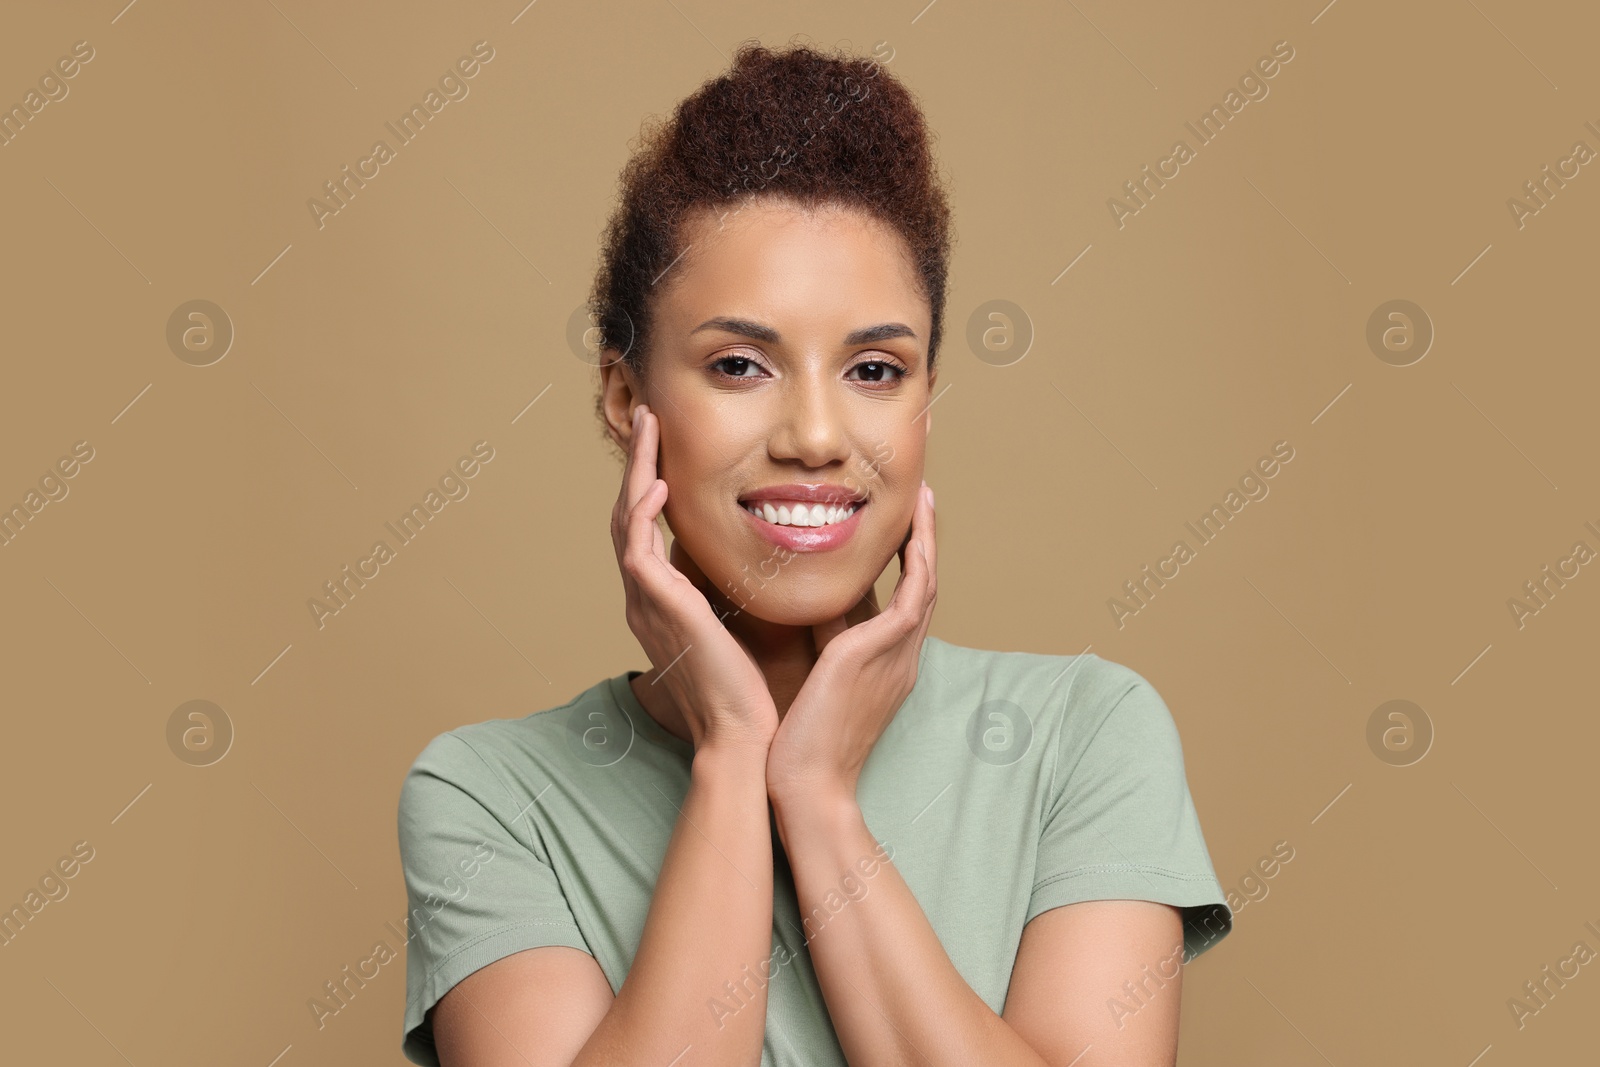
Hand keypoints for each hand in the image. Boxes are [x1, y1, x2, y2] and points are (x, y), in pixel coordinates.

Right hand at [612, 404, 778, 754]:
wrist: (742, 735)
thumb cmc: (746, 691)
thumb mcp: (736, 628)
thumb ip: (731, 594)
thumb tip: (751, 563)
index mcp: (662, 602)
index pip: (648, 529)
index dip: (652, 485)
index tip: (667, 448)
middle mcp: (645, 599)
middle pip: (629, 516)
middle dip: (637, 464)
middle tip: (648, 419)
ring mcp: (646, 604)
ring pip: (626, 522)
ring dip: (636, 471)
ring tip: (648, 428)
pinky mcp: (658, 610)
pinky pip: (637, 552)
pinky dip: (644, 515)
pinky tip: (658, 487)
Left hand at [765, 481, 937, 803]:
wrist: (809, 785)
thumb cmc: (803, 743)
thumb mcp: (818, 678)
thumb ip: (824, 641)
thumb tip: (812, 603)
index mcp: (887, 664)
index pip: (904, 600)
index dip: (908, 560)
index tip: (902, 525)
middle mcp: (901, 657)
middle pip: (924, 585)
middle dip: (925, 539)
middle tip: (924, 496)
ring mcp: (898, 654)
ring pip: (925, 583)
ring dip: (927, 538)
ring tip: (924, 498)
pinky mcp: (883, 652)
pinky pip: (913, 595)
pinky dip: (916, 560)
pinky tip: (912, 531)